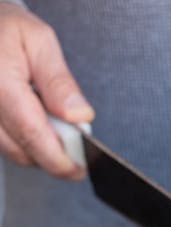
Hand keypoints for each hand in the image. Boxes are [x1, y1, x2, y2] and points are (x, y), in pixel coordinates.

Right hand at [0, 2, 93, 178]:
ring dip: (40, 151)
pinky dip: (25, 143)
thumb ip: (59, 82)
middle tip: (76, 151)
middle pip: (22, 150)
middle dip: (54, 158)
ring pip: (13, 152)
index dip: (59, 159)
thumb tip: (79, 116)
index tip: (79, 169)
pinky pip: (5, 145)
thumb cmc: (4, 28)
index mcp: (0, 82)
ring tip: (55, 129)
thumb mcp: (39, 42)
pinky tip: (36, 125)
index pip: (32, 134)